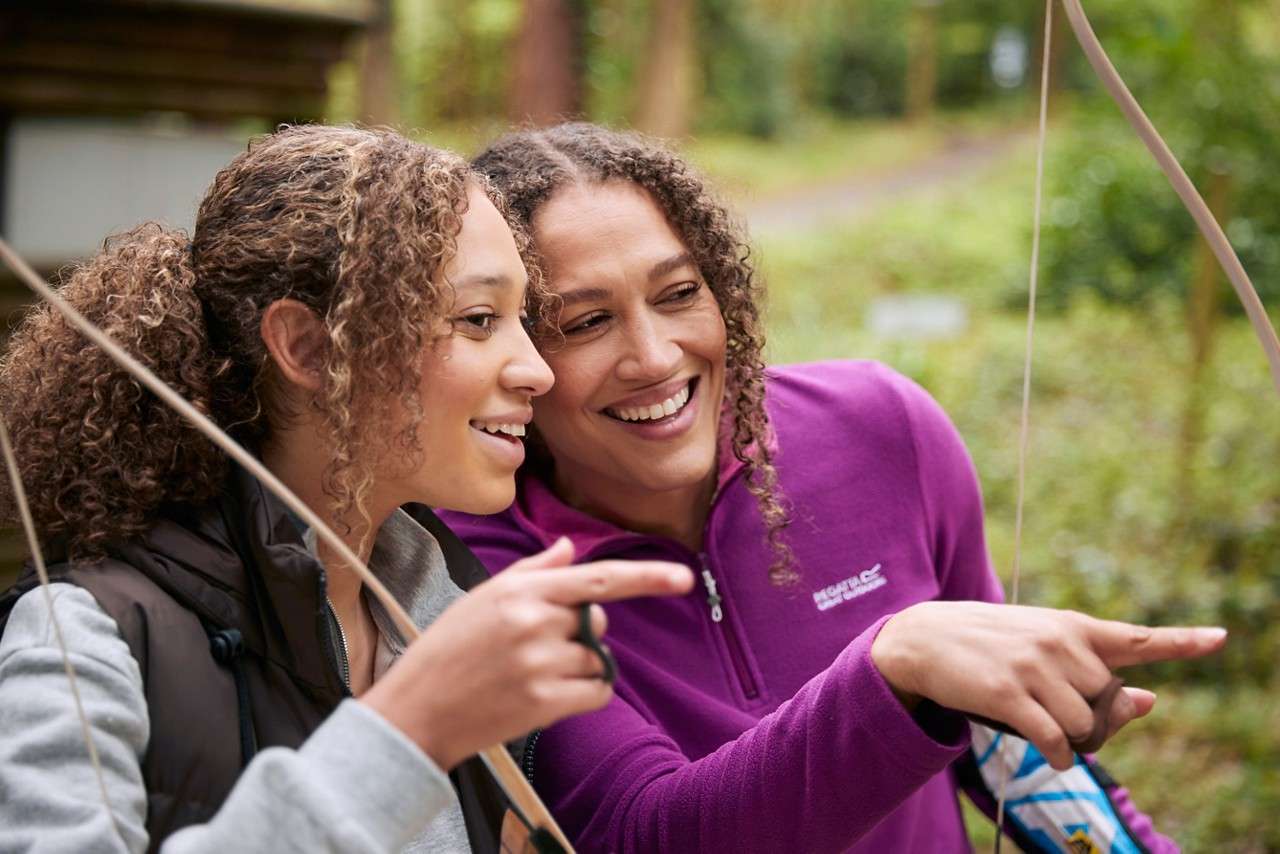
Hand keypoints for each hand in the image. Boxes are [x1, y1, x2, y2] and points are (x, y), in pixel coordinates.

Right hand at [361, 538, 693, 769]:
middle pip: (597, 620)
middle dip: (579, 631)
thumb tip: (569, 547)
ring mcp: (540, 663)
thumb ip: (533, 571)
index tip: (683, 577)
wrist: (416, 711)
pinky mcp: (544, 702)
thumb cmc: (446, 649)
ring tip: (528, 673)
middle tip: (534, 646)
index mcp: (520, 590)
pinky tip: (548, 694)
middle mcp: (534, 621)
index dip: (646, 577)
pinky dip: (586, 692)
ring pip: (596, 657)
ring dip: (577, 665)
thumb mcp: (482, 597)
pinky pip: (596, 691)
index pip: (597, 578)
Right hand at [870, 601, 1226, 769]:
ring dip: (1074, 739)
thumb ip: (1097, 675)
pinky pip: (1054, 741)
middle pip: (1108, 703)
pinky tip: (1050, 753)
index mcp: (1072, 627)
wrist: (923, 638)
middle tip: (1061, 714)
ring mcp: (1032, 668)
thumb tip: (1152, 701)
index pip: (1136, 638)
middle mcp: (1058, 644)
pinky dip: (1058, 755)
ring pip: (1085, 726)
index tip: (1220, 639)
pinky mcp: (1006, 694)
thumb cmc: (990, 646)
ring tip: (1048, 728)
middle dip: (1094, 720)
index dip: (1182, 641)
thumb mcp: (1043, 650)